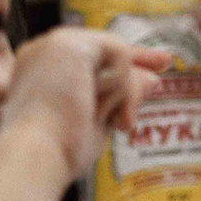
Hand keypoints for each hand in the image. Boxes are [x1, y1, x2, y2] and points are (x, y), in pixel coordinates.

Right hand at [0, 29, 169, 179]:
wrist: (34, 156)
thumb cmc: (56, 152)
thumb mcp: (97, 121)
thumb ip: (119, 98)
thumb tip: (152, 80)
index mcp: (40, 72)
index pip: (89, 61)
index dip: (121, 67)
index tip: (151, 75)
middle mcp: (43, 52)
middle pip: (104, 52)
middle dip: (137, 60)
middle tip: (166, 62)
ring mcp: (53, 45)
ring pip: (116, 54)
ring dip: (122, 92)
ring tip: (110, 120)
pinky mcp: (68, 44)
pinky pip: (118, 52)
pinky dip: (120, 83)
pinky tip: (99, 104)